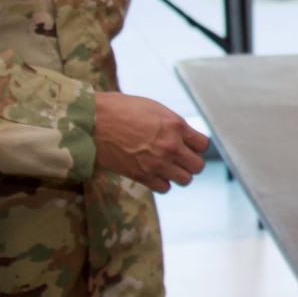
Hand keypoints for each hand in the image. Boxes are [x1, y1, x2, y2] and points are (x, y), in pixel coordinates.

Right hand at [93, 93, 208, 191]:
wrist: (93, 121)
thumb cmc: (120, 109)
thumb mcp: (153, 109)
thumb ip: (172, 124)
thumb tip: (184, 136)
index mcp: (176, 125)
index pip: (203, 145)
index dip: (196, 146)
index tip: (188, 146)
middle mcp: (171, 146)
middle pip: (198, 166)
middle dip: (190, 163)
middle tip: (179, 159)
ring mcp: (158, 163)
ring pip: (185, 180)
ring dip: (178, 175)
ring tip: (167, 167)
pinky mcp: (142, 176)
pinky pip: (165, 188)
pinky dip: (162, 183)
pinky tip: (154, 173)